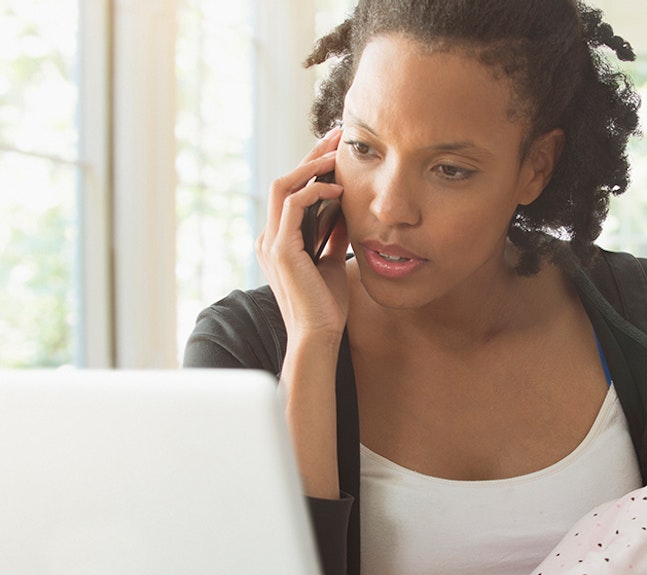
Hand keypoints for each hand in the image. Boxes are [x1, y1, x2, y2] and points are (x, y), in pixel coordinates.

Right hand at [256, 127, 349, 345]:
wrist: (318, 335)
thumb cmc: (326, 305)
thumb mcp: (331, 260)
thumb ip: (332, 235)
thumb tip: (345, 210)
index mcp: (279, 239)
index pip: (293, 191)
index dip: (314, 168)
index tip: (339, 150)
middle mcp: (269, 236)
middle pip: (286, 180)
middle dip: (312, 156)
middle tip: (338, 136)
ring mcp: (271, 242)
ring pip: (284, 186)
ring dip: (311, 166)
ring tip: (338, 153)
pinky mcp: (280, 249)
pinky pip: (293, 206)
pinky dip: (314, 191)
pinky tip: (337, 189)